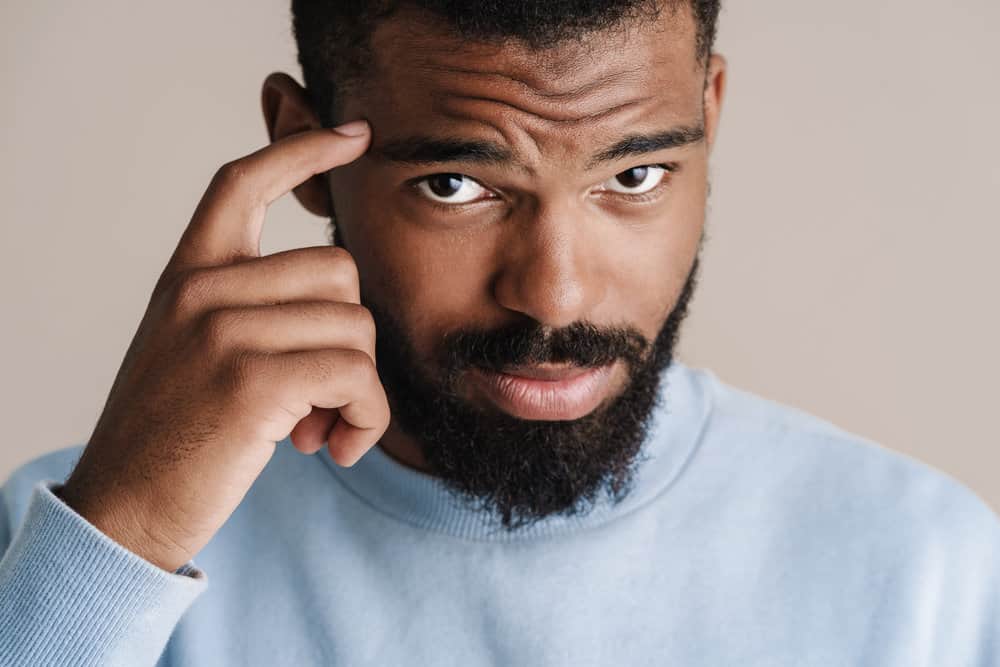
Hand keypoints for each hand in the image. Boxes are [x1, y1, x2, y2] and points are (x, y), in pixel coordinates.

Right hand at [57, 122, 390, 571]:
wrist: (123, 510)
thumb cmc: (170, 435)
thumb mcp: (192, 350)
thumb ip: (250, 313)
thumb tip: (342, 313)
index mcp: (189, 275)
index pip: (243, 182)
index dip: (303, 150)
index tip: (352, 135)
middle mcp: (204, 290)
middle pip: (339, 272)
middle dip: (350, 339)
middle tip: (321, 398)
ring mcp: (224, 331)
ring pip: (356, 326)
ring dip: (360, 390)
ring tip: (320, 429)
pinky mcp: (252, 381)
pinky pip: (357, 376)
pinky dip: (367, 417)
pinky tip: (334, 449)